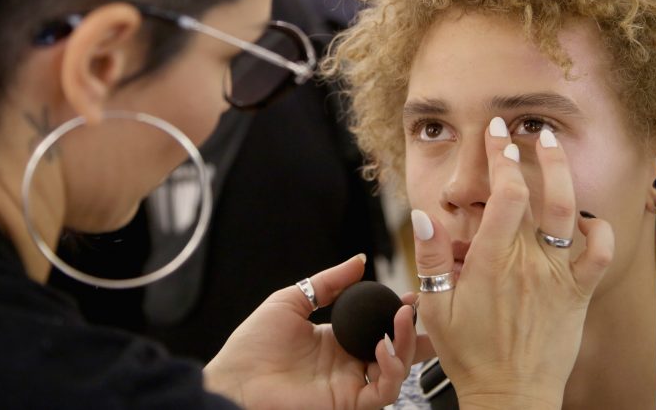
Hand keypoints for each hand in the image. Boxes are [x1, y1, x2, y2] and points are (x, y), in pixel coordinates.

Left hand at [204, 254, 422, 409]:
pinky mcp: (349, 404)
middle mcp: (349, 365)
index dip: (398, 313)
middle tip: (420, 308)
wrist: (236, 380)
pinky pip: (383, 391)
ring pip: (397, 369)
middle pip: (396, 350)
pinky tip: (386, 346)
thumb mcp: (293, 300)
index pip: (379, 328)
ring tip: (404, 318)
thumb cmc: (254, 344)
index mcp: (337, 341)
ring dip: (407, 343)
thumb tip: (359, 260)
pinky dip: (392, 369)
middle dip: (416, 331)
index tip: (411, 294)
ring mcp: (351, 386)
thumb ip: (328, 282)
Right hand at [411, 122, 613, 408]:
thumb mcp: (434, 307)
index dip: (500, 157)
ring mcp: (557, 277)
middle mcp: (528, 263)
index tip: (495, 134)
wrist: (511, 396)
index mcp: (491, 262)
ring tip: (553, 146)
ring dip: (562, 173)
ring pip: (569, 213)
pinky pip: (598, 254)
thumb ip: (431, 257)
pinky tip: (585, 216)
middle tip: (519, 129)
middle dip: (525, 152)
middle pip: (535, 192)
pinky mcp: (578, 293)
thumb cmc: (469, 353)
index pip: (503, 194)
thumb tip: (424, 214)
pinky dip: (597, 228)